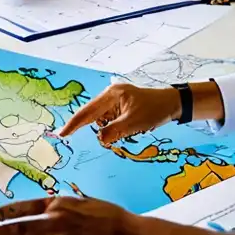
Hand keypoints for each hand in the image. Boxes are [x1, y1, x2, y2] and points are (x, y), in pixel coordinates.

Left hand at [0, 196, 143, 234]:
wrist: (125, 233)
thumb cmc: (110, 218)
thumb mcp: (86, 203)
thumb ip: (67, 206)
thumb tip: (55, 208)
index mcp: (60, 202)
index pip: (28, 205)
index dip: (10, 210)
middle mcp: (54, 216)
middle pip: (21, 221)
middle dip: (0, 227)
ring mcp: (56, 234)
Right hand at [56, 83, 180, 145]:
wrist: (172, 103)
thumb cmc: (154, 110)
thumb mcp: (133, 124)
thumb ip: (114, 132)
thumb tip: (99, 139)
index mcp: (111, 95)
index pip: (87, 112)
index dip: (74, 124)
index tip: (62, 134)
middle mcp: (110, 95)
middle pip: (92, 114)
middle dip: (90, 127)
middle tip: (81, 136)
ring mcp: (115, 100)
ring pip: (101, 119)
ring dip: (106, 129)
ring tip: (127, 130)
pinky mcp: (120, 106)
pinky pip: (109, 119)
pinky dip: (112, 128)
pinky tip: (125, 130)